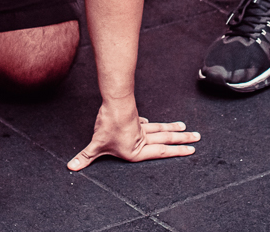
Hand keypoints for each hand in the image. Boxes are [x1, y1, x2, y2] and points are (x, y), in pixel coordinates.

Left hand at [66, 102, 199, 171]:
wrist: (114, 103)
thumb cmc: (108, 125)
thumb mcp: (96, 145)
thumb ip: (85, 157)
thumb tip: (72, 167)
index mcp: (137, 150)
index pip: (161, 153)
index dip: (177, 152)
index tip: (191, 150)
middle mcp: (142, 140)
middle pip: (166, 140)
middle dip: (183, 140)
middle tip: (198, 138)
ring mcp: (140, 128)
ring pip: (161, 130)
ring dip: (174, 130)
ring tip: (186, 128)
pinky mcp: (135, 118)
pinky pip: (147, 123)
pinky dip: (152, 124)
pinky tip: (154, 124)